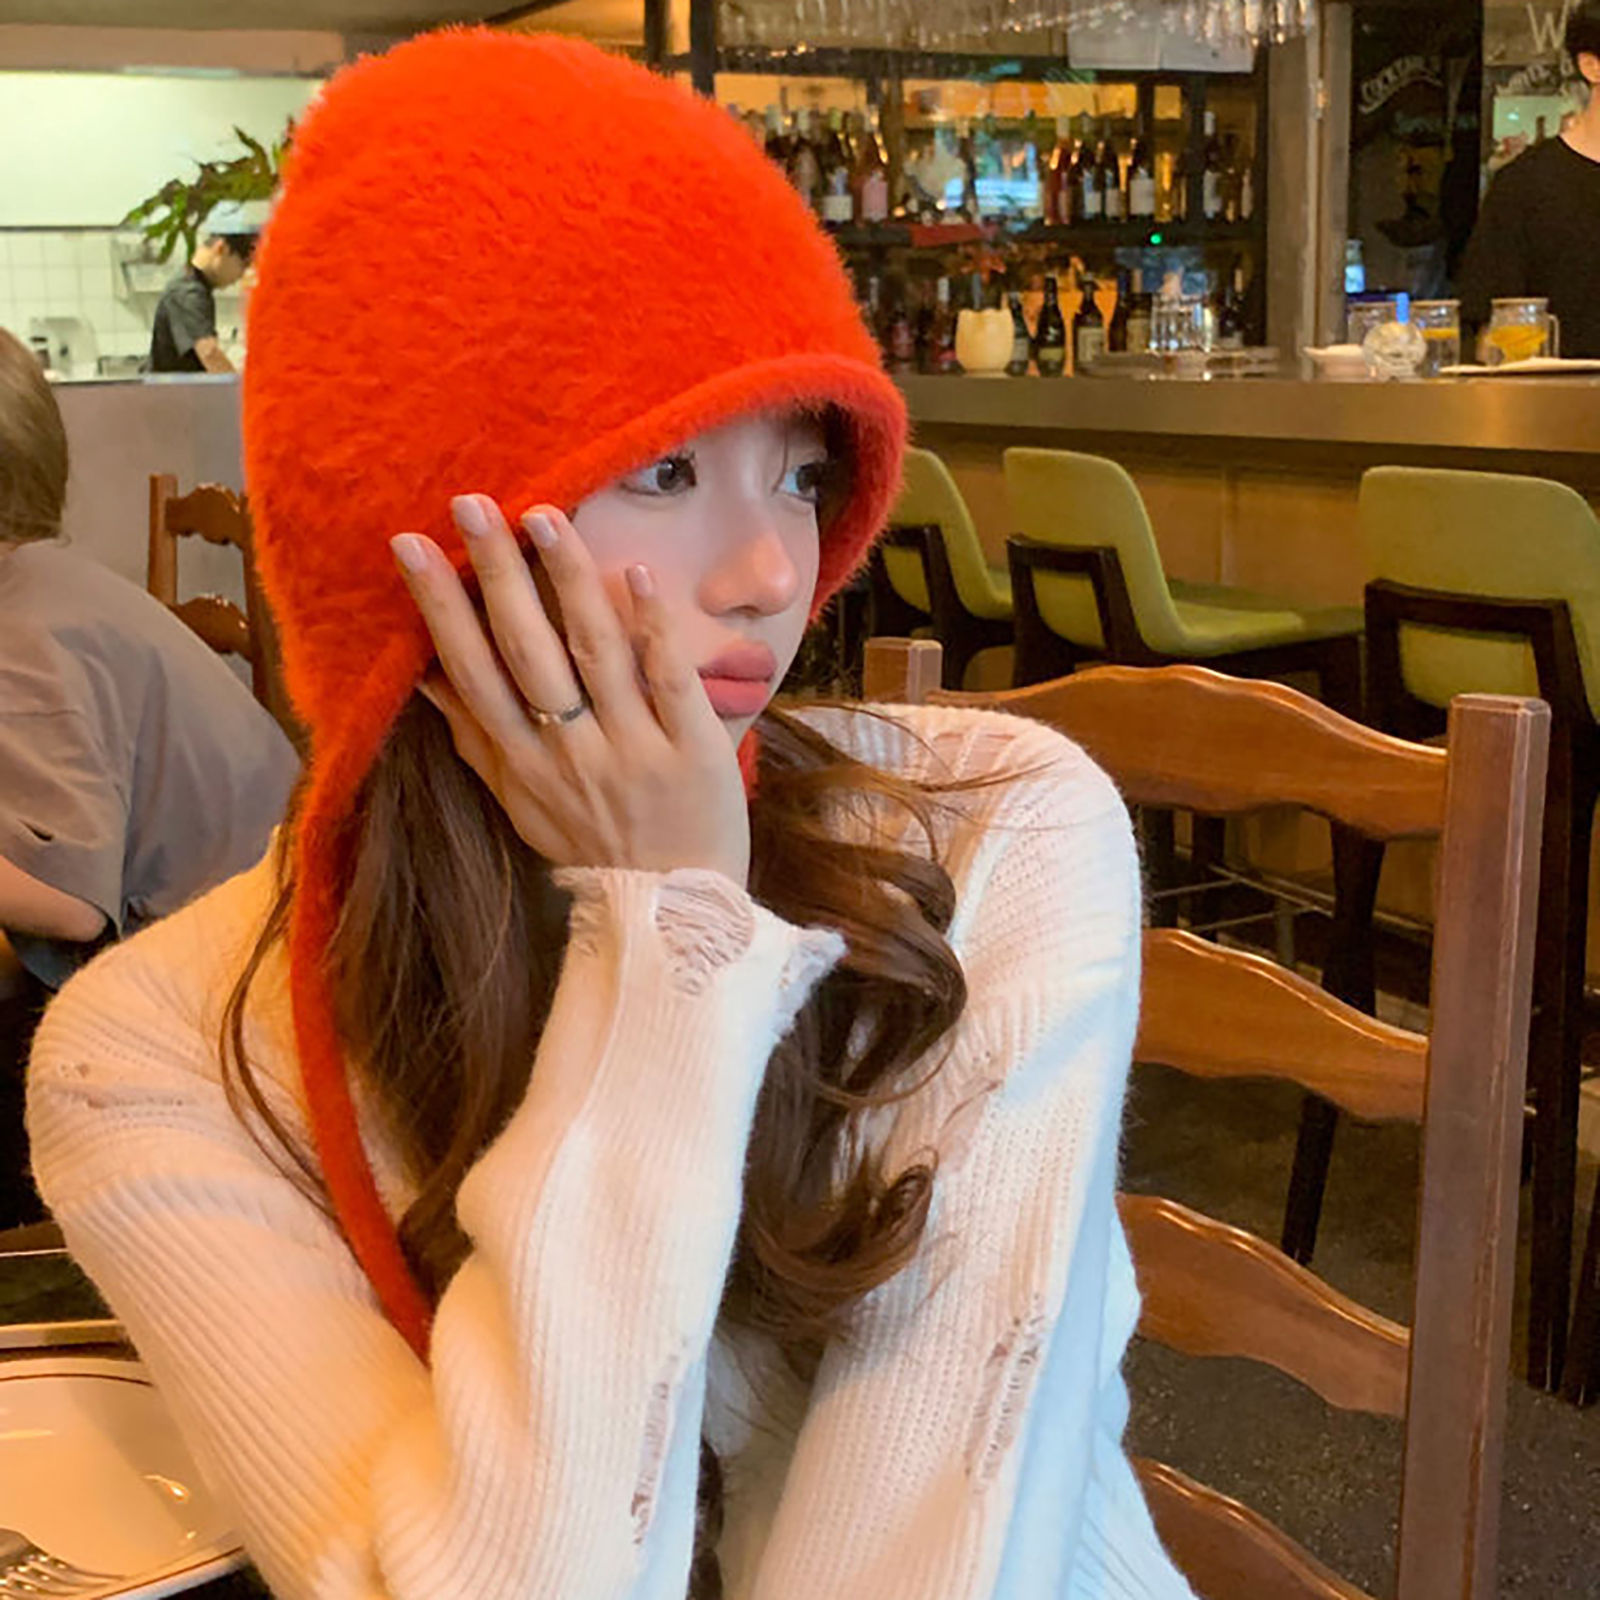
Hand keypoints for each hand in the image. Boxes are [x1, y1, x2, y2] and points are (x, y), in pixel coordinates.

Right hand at [390, 495, 750, 884]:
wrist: (672, 913)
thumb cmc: (590, 847)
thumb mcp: (517, 802)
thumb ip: (474, 737)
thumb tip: (423, 674)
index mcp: (522, 762)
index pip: (471, 671)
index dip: (440, 608)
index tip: (410, 544)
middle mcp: (570, 753)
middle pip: (525, 652)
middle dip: (494, 575)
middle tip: (470, 503)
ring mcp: (632, 751)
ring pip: (595, 653)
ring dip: (569, 580)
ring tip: (544, 515)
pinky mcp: (691, 753)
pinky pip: (669, 681)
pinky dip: (653, 628)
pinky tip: (636, 572)